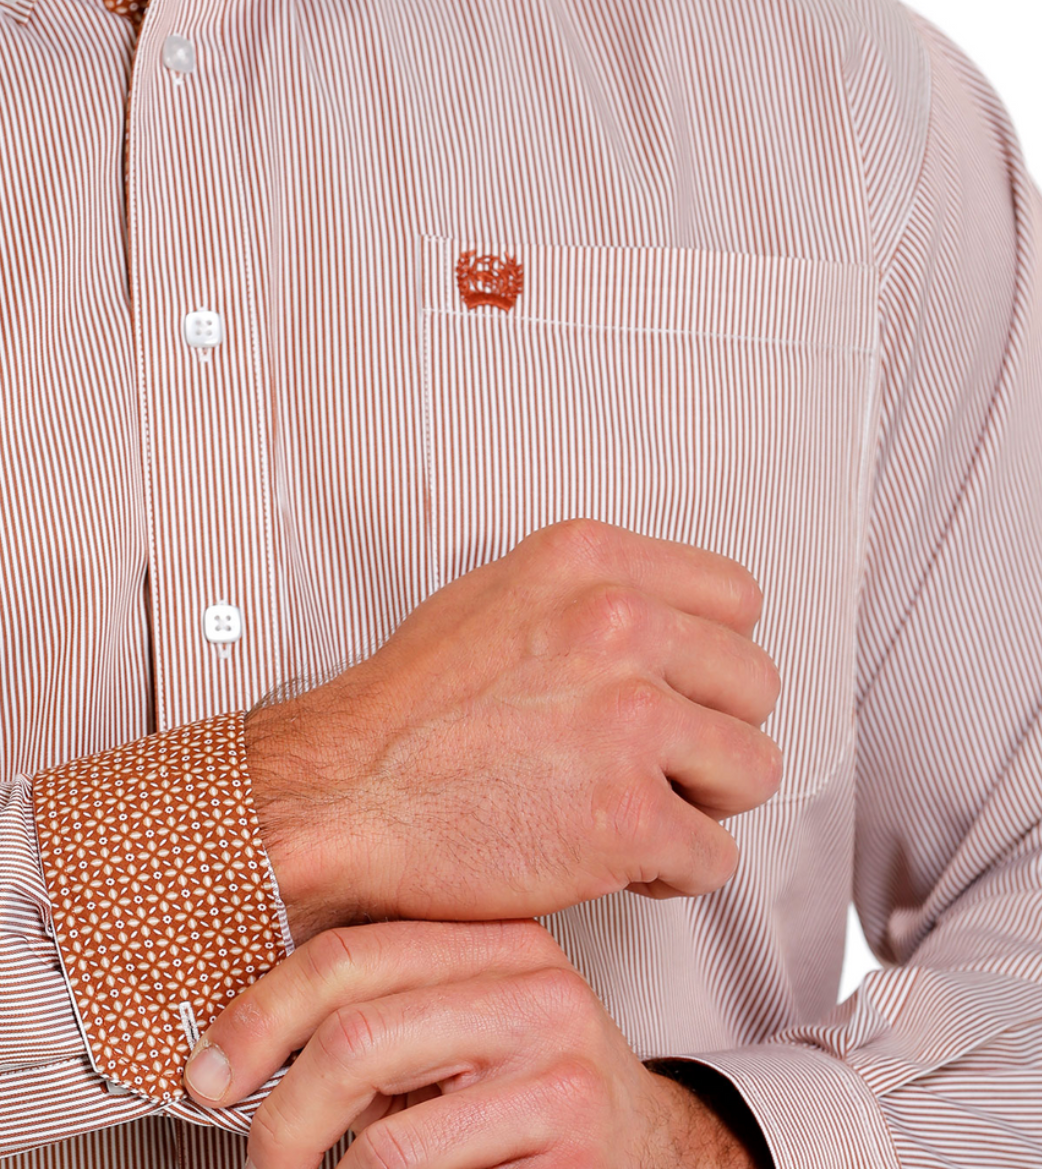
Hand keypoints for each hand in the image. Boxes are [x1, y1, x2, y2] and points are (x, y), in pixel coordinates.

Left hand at [184, 919, 764, 1168]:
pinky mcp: (574, 1156)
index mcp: (500, 936)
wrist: (650, 1148)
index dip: (257, 1017)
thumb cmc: (533, 1088)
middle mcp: (538, 990)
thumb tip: (239, 1046)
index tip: (205, 1076)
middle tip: (259, 1162)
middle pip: (355, 1036)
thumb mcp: (466, 1019)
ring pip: (386, 1143)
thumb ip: (387, 1004)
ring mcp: (561, 1074)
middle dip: (280, 1118)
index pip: (349, 954)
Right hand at [246, 519, 781, 938]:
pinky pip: (715, 857)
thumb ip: (595, 593)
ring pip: (752, 769)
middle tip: (658, 763)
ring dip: (704, 804)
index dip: (714, 658)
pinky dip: (674, 874)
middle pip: (756, 684)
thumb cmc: (409, 709)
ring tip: (642, 812)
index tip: (685, 692)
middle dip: (713, 733)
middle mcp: (618, 624)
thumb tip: (673, 619)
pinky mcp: (626, 817)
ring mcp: (628, 720)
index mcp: (591, 561)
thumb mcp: (501, 594)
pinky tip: (620, 863)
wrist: (340, 797)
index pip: (737, 598)